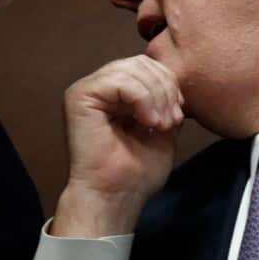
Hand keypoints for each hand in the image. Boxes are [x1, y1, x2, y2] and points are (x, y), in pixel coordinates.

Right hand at [53, 56, 183, 237]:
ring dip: (156, 96)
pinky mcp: (79, 96)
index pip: (146, 67)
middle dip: (165, 89)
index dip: (168, 85)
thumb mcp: (162, 130)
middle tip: (171, 121)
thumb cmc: (135, 174)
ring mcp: (87, 90)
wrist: (115, 196)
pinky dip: (142, 99)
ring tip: (160, 124)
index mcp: (115, 95)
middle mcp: (98, 89)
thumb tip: (177, 85)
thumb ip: (166, 104)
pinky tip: (148, 122)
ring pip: (132, 69)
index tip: (178, 116)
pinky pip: (120, 80)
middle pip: (140, 63)